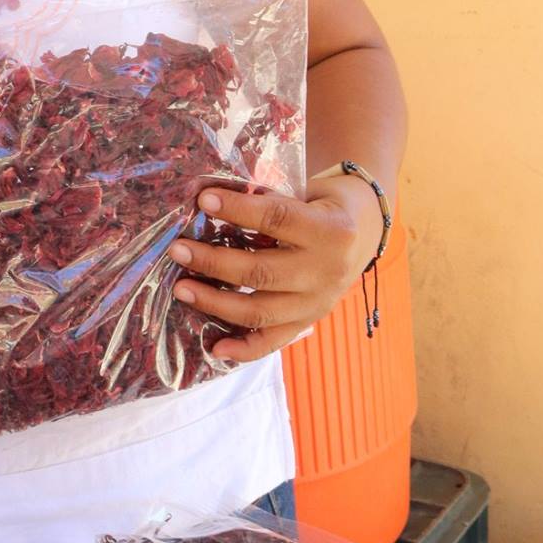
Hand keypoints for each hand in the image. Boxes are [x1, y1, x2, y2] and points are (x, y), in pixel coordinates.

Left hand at [167, 171, 384, 364]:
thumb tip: (212, 201)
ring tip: (182, 289)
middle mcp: (325, 270)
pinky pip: (273, 341)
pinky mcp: (308, 321)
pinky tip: (216, 347)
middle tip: (178, 250)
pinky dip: (243, 349)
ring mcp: (317, 302)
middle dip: (214, 262)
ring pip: (260, 311)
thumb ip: (270, 201)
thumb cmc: (322, 205)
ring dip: (215, 302)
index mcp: (329, 230)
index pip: (277, 219)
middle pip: (261, 272)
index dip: (238, 209)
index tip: (203, 200)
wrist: (364, 231)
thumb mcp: (306, 193)